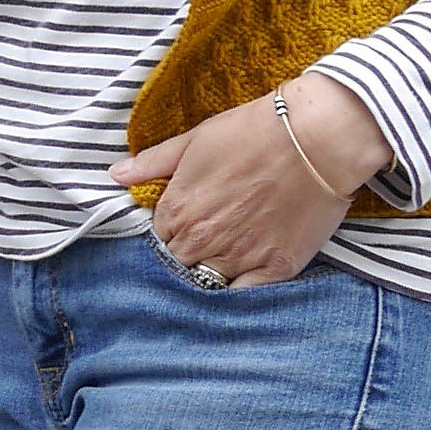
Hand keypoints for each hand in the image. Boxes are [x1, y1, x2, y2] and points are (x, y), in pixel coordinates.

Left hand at [109, 74, 391, 288]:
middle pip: (180, 266)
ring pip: (209, 285)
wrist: (316, 136)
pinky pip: (246, 299)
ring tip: (229, 255)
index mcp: (177, 209)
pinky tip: (245, 278)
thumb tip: (115, 175)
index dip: (171, 230)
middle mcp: (202, 240)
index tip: (187, 221)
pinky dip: (241, 293)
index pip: (157, 239)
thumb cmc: (254, 130)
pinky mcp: (275, 270)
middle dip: (189, 255)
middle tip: (210, 238)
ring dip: (213, 274)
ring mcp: (238, 258)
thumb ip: (153, 162)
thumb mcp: (197, 138)